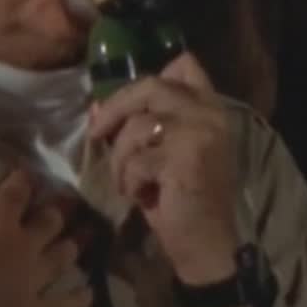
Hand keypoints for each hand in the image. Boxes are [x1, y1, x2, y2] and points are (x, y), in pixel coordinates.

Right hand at [0, 168, 89, 306]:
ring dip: (70, 248)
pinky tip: (86, 294)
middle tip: (59, 209)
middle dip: (54, 214)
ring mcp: (36, 282)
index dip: (21, 181)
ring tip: (80, 241)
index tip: (25, 175)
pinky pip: (68, 303)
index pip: (15, 193)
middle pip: (50, 221)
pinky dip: (79, 298)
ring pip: (65, 256)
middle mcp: (24, 248)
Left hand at [89, 53, 239, 284]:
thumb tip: (97, 106)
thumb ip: (146, 122)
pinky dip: (129, 182)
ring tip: (129, 182)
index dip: (148, 77)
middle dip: (115, 109)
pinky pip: (135, 161)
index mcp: (210, 106)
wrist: (207, 242)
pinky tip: (143, 196)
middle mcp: (209, 112)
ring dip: (120, 160)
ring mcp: (199, 132)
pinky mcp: (184, 158)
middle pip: (150, 86)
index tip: (124, 103)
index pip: (185, 64)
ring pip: (136, 127)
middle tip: (96, 134)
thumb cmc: (184, 196)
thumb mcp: (168, 151)